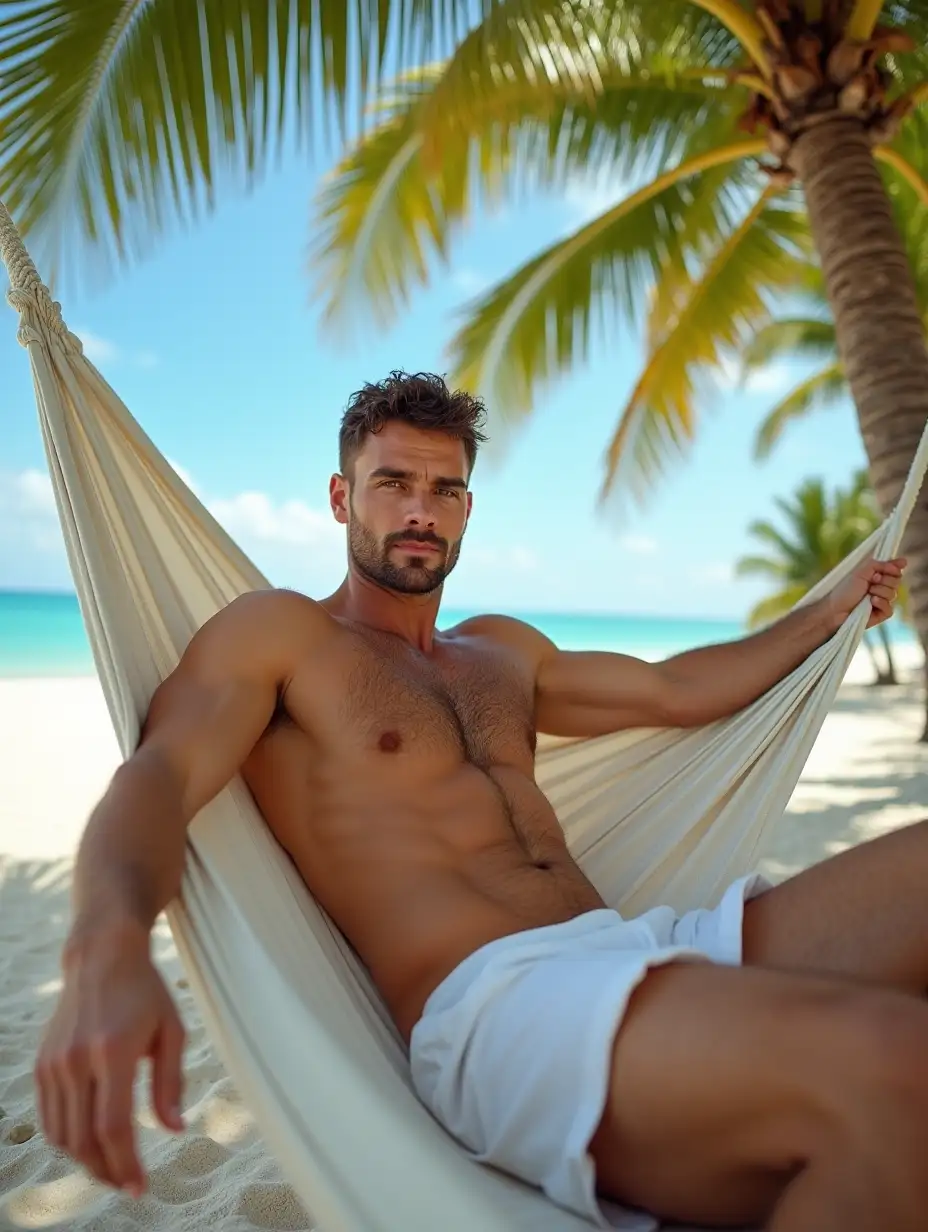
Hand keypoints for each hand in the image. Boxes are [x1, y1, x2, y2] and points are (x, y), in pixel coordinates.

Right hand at [35, 933, 184, 1196]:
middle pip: (84, 1140)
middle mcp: (76, 1060)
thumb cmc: (145, 991)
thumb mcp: (171, 1031)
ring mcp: (54, 1063)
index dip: (125, 1164)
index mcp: (112, 1051)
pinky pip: (49, 1119)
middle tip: (129, 1184)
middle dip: (107, 1171)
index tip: (140, 1188)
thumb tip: (175, 1129)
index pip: (113, 1126)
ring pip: (62, 1136)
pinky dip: (67, 1141)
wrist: (101, 956)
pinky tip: (90, 1145)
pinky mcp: (42, 1064)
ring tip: (112, 1167)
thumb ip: (171, 1082)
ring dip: (86, 1161)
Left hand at [825, 556, 906, 629]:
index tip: (890, 568)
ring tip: (867, 594)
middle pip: (897, 581)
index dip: (895, 568)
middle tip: (871, 581)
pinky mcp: (881, 614)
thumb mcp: (861, 572)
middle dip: (884, 580)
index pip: (895, 570)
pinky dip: (881, 604)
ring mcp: (883, 602)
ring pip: (893, 594)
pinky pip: (890, 608)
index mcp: (878, 577)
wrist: (836, 609)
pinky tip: (871, 603)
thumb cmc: (845, 590)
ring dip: (879, 591)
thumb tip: (902, 562)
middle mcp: (882, 588)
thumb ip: (880, 564)